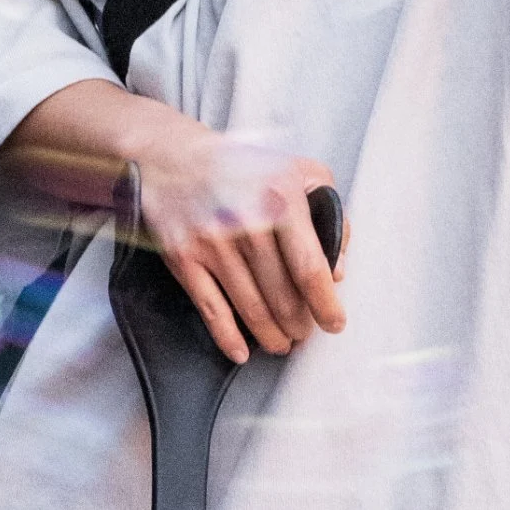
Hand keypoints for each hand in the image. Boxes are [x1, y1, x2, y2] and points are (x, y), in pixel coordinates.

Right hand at [124, 115, 347, 365]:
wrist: (171, 156)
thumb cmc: (241, 168)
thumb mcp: (296, 171)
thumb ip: (329, 212)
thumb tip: (337, 269)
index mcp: (281, 199)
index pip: (310, 267)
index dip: (325, 304)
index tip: (334, 323)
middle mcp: (247, 222)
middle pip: (282, 295)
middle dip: (298, 324)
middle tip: (303, 333)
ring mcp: (212, 242)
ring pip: (250, 307)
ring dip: (271, 335)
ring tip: (281, 343)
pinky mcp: (183, 256)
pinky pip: (210, 309)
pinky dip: (228, 337)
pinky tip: (241, 352)